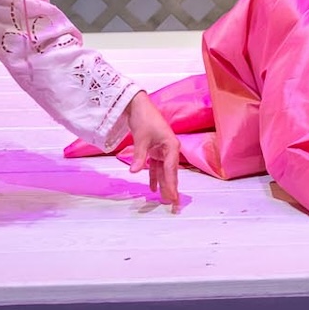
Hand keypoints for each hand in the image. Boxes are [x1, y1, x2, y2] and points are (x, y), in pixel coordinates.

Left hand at [123, 92, 180, 209]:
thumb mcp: (141, 139)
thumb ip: (139, 156)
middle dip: (172, 188)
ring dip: (164, 184)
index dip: (171, 184)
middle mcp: (170, 150)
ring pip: (164, 172)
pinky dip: (153, 177)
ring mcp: (162, 151)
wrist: (138, 106)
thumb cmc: (144, 119)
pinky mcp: (155, 150)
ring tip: (165, 200)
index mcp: (171, 146)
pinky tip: (152, 188)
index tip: (171, 197)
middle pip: (171, 173)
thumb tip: (134, 171)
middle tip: (174, 204)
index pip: (170, 169)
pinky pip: (155, 167)